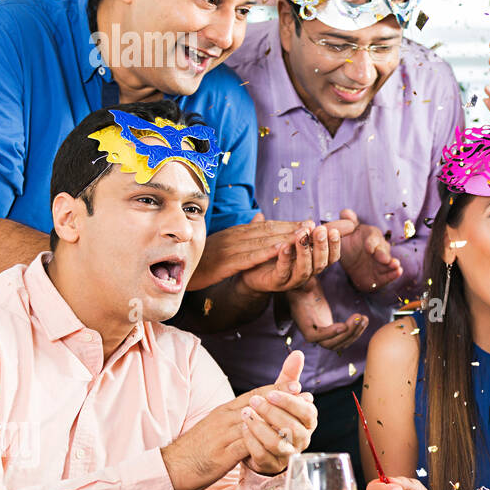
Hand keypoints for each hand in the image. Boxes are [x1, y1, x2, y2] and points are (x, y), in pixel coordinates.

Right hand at [159, 352, 312, 489]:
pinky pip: (247, 444)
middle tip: (306, 397)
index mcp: (225, 410)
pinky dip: (265, 441)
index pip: (255, 394)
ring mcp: (224, 435)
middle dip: (284, 399)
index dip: (276, 388)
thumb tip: (256, 413)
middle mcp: (226, 418)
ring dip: (280, 420)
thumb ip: (236, 418)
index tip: (296, 385)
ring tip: (301, 418)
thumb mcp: (217, 426)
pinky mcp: (223, 454)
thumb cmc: (197, 447)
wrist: (171, 466)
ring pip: (257, 422)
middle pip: (259, 403)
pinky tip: (281, 443)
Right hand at [189, 214, 318, 290]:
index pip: (266, 226)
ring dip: (284, 237)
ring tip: (305, 235)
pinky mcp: (225, 264)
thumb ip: (242, 232)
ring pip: (261, 241)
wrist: (174, 271)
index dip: (288, 223)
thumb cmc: (200, 258)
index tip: (308, 223)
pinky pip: (249, 257)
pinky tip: (281, 250)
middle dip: (292, 227)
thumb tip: (259, 217)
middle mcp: (234, 237)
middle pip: (268, 230)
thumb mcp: (222, 242)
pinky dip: (266, 253)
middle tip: (314, 226)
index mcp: (235, 232)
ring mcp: (229, 249)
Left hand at [239, 351, 317, 475]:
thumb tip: (298, 353)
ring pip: (277, 442)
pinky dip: (251, 440)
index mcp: (308, 421)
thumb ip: (289, 376)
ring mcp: (288, 454)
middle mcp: (303, 439)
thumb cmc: (275, 415)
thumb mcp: (281, 395)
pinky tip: (242, 428)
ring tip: (245, 414)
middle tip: (254, 402)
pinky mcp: (272, 464)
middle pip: (291, 427)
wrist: (261, 444)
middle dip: (271, 413)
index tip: (271, 394)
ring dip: (259, 427)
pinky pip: (262, 455)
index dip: (290, 402)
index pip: (306, 411)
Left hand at [240, 221, 342, 293]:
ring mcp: (291, 279)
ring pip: (305, 270)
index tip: (333, 230)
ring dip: (304, 252)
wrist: (249, 269)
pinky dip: (284, 259)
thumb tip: (323, 217)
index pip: (330, 256)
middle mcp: (305, 272)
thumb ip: (303, 229)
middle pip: (321, 263)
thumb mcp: (290, 238)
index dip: (334, 245)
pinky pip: (283, 272)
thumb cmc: (272, 252)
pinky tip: (284, 246)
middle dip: (322, 246)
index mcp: (311, 262)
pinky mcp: (275, 283)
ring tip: (302, 236)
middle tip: (320, 230)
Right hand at [286, 278, 368, 351]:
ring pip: (340, 343)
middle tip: (358, 317)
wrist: (304, 293)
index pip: (313, 336)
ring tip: (365, 319)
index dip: (328, 334)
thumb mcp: (302, 285)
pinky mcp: (332, 332)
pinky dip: (356, 332)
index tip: (343, 325)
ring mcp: (323, 335)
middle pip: (329, 344)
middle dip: (347, 333)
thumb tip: (308, 284)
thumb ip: (305, 285)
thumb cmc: (302, 288)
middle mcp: (312, 333)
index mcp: (302, 323)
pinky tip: (365, 320)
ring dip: (354, 333)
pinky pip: (345, 338)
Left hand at [337, 209, 403, 291]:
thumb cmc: (349, 246)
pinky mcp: (384, 274)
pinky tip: (398, 272)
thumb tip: (346, 213)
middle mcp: (380, 247)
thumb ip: (346, 223)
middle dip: (383, 255)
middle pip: (383, 250)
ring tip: (396, 265)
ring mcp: (383, 261)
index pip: (372, 238)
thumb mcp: (344, 234)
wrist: (351, 265)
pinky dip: (394, 273)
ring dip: (393, 264)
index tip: (368, 249)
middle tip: (384, 259)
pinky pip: (390, 274)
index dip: (371, 243)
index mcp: (371, 236)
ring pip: (389, 262)